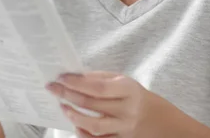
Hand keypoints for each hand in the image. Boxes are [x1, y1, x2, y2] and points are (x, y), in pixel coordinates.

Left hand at [45, 71, 161, 137]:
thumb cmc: (134, 95)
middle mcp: (127, 109)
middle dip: (68, 95)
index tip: (61, 78)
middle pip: (92, 104)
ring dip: (74, 116)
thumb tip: (74, 77)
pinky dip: (84, 134)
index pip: (98, 86)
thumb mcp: (122, 80)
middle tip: (53, 89)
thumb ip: (99, 78)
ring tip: (63, 107)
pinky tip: (76, 125)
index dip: (77, 82)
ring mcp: (124, 128)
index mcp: (128, 89)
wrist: (156, 118)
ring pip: (94, 126)